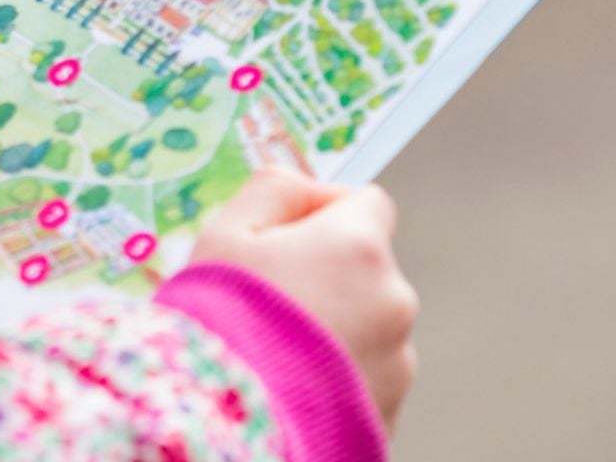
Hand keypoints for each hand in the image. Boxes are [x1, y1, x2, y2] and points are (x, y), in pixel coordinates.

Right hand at [190, 168, 418, 429]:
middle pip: (366, 271)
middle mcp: (393, 303)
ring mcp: (397, 366)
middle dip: (325, 278)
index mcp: (359, 248)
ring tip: (272, 356)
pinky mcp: (388, 417)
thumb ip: (273, 189)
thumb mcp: (224, 234)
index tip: (283, 237)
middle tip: (265, 304)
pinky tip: (287, 390)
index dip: (324, 213)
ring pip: (366, 329)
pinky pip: (362, 381)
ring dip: (332, 333)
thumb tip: (306, 187)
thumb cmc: (218, 325)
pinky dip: (333, 381)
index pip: (368, 204)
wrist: (219, 428)